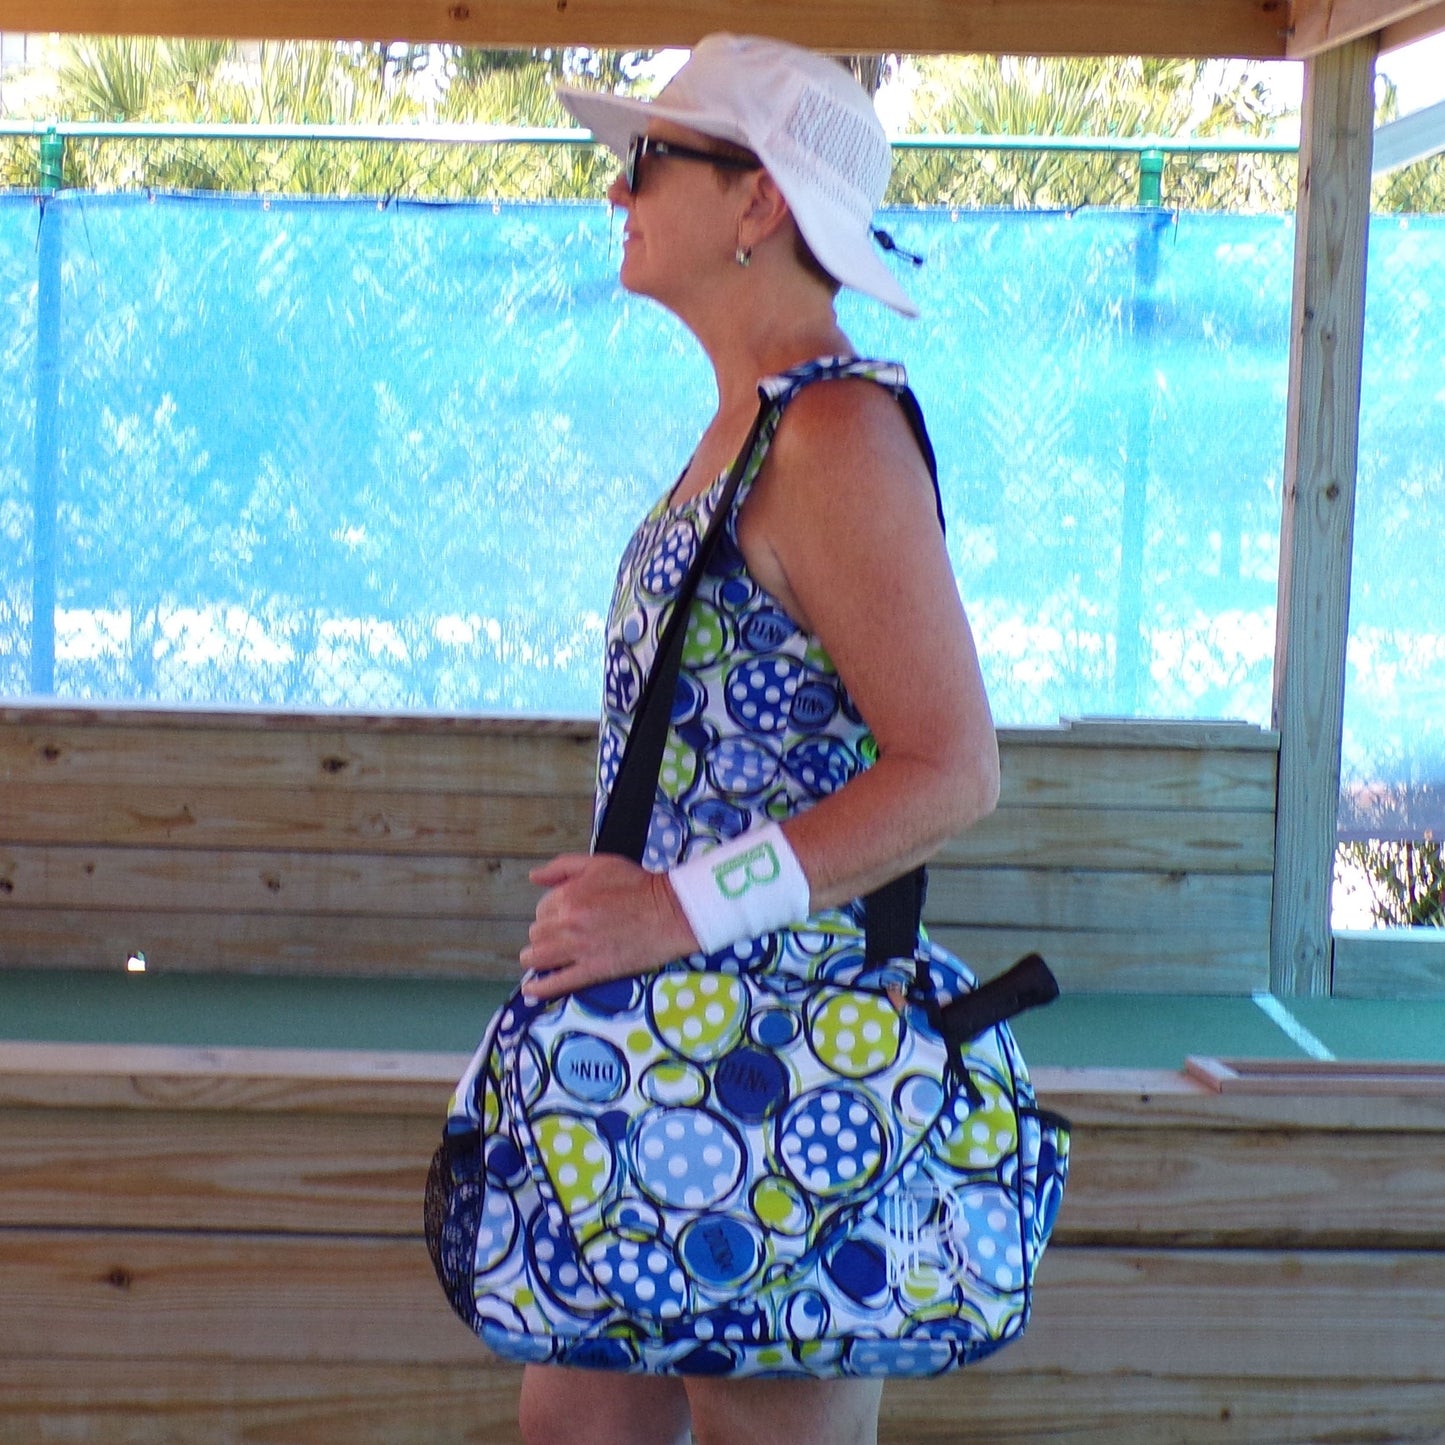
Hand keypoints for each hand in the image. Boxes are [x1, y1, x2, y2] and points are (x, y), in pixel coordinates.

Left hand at [519, 852, 698, 1000]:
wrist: (671, 912)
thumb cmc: (637, 885)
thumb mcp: (599, 864)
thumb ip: (562, 867)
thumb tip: (534, 876)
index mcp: (568, 896)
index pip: (541, 909)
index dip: (551, 913)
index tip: (564, 916)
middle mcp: (568, 923)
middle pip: (537, 934)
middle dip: (545, 934)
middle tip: (561, 935)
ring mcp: (579, 949)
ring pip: (538, 958)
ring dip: (536, 959)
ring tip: (541, 960)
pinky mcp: (593, 971)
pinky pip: (557, 983)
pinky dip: (540, 988)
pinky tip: (532, 990)